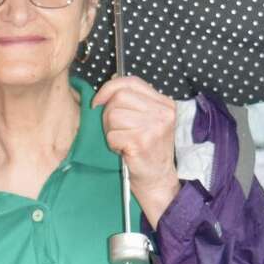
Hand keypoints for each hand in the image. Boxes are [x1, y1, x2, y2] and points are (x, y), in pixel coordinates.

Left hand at [90, 74, 179, 227]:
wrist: (158, 181)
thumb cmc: (150, 152)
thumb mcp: (149, 121)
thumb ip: (135, 102)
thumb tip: (109, 86)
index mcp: (165, 104)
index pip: (131, 82)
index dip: (109, 88)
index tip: (99, 101)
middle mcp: (162, 113)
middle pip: (118, 98)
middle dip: (109, 114)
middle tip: (116, 130)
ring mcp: (153, 127)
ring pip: (113, 116)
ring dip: (111, 131)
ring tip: (122, 141)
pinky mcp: (141, 142)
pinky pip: (112, 135)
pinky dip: (113, 144)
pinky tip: (124, 151)